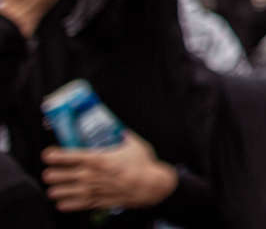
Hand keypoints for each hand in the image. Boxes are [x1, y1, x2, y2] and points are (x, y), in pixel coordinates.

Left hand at [42, 132, 177, 211]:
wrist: (151, 186)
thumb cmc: (143, 165)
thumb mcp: (133, 144)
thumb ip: (122, 135)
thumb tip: (117, 127)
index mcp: (99, 159)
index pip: (71, 156)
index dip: (56, 155)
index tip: (47, 154)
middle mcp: (92, 175)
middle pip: (62, 176)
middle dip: (53, 174)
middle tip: (49, 172)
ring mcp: (94, 190)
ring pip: (65, 192)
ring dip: (57, 190)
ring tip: (53, 188)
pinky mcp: (98, 202)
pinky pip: (76, 205)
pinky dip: (66, 204)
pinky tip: (61, 202)